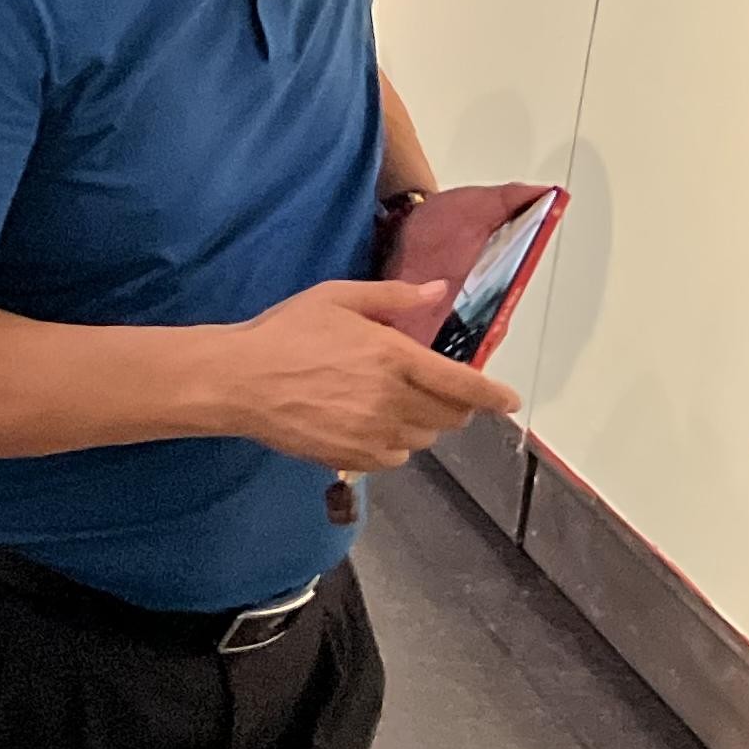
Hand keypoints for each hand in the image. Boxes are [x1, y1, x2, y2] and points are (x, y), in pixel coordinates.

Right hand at [218, 279, 518, 471]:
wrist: (240, 380)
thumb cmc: (287, 332)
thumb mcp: (338, 298)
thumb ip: (393, 297)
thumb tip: (438, 291)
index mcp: (394, 357)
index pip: (464, 385)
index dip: (494, 396)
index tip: (509, 401)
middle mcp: (392, 400)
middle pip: (451, 416)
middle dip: (455, 405)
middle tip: (437, 390)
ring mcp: (374, 433)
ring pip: (425, 438)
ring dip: (423, 422)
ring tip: (396, 404)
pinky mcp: (354, 458)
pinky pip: (397, 458)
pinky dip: (395, 444)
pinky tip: (372, 424)